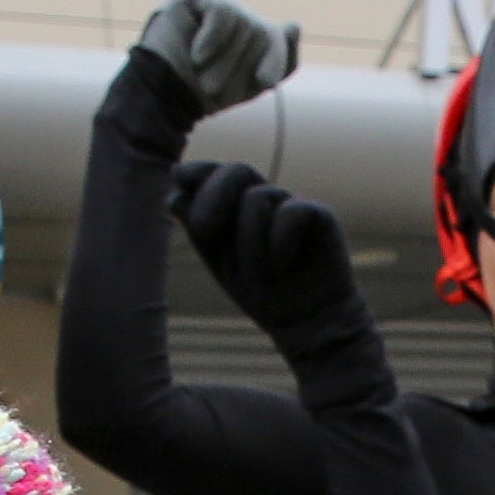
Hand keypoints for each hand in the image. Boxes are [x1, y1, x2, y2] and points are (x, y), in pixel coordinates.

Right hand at [128, 0, 300, 119]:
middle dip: (239, 67)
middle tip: (214, 83)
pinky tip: (197, 54)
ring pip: (243, 23)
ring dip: (223, 59)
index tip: (263, 81)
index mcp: (249, 31)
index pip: (277, 39)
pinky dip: (212, 39)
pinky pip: (222, 11)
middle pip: (261, 32)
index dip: (274, 61)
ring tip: (201, 70)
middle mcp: (234, 12)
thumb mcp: (251, 84)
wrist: (164, 98)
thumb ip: (282, 61)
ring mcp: (213, 0)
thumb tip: (294, 25)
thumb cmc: (205, 93)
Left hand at [166, 159, 359, 339]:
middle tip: (206, 230)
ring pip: (258, 199)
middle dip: (214, 195)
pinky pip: (291, 213)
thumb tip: (174, 195)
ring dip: (250, 245)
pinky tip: (285, 267)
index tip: (180, 178)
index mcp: (236, 206)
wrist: (306, 323)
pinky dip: (280, 244)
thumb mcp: (220, 262)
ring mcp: (291, 205)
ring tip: (261, 277)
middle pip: (236, 171)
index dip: (197, 172)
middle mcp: (264, 200)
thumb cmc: (262, 293)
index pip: (215, 174)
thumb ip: (199, 228)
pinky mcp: (319, 215)